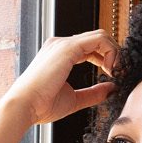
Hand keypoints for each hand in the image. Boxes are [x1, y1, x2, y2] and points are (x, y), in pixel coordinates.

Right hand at [2, 29, 119, 126]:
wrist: (24, 107)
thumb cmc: (41, 106)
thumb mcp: (74, 99)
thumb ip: (93, 93)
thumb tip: (112, 88)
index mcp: (59, 55)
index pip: (90, 46)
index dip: (106, 58)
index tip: (112, 75)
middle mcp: (60, 45)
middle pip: (98, 38)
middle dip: (113, 53)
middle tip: (117, 72)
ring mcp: (63, 44)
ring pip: (101, 35)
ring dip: (114, 52)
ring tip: (114, 71)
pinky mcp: (68, 48)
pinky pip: (99, 39)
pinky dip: (111, 52)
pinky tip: (110, 69)